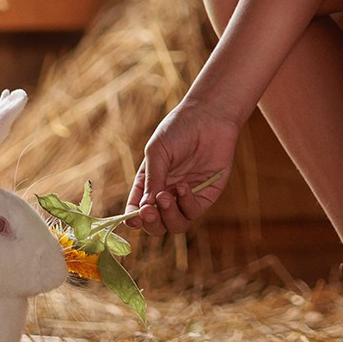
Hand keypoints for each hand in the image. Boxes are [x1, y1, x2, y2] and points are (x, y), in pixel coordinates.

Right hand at [125, 100, 239, 236]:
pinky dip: (186, 204)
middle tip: (149, 210)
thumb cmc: (179, 129)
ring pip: (175, 224)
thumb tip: (144, 208)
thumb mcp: (158, 152)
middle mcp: (166, 194)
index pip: (138, 210)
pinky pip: (193, 212)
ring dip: (168, 216)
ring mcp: (186, 197)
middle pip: (156, 224)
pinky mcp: (206, 196)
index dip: (134, 220)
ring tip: (165, 195)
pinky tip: (184, 186)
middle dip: (151, 222)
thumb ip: (152, 180)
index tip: (134, 219)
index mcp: (149, 183)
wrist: (209, 117)